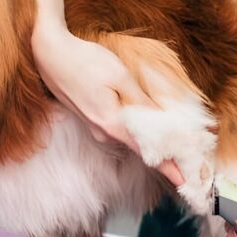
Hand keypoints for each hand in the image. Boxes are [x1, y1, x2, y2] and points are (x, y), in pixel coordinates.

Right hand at [32, 26, 183, 184]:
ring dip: (149, 138)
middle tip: (187, 158)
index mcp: (112, 125)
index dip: (170, 168)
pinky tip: (144, 122)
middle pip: (140, 148)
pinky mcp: (90, 119)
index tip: (186, 182)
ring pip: (129, 137)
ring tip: (172, 140)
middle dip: (163, 152)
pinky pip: (118, 129)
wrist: (49, 54)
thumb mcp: (120, 77)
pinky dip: (134, 128)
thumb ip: (142, 103)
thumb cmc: (85, 61)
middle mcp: (103, 133)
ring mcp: (95, 128)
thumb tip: (163, 123)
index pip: (148, 153)